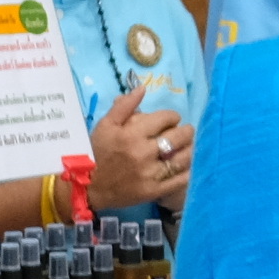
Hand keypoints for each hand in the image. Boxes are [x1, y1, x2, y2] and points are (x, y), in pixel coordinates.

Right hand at [90, 90, 192, 210]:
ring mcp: (150, 174)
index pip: (165, 119)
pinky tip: (189, 167)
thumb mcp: (105, 125)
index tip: (172, 120)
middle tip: (187, 132)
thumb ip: (124, 106)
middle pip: (178, 137)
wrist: (87, 187)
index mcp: (132, 134)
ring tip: (189, 147)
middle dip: (186, 132)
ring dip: (190, 150)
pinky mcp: (154, 191)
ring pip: (183, 158)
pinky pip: (179, 180)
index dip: (172, 117)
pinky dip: (188, 172)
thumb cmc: (96, 152)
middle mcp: (143, 153)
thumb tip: (142, 88)